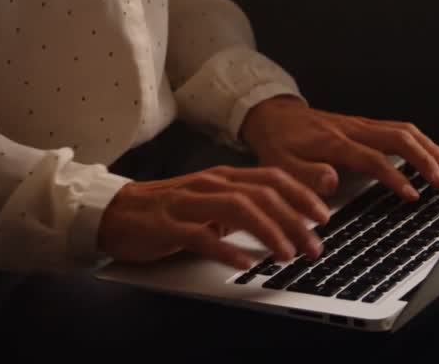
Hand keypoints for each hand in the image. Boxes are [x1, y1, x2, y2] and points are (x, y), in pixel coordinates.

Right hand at [97, 165, 330, 269]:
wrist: (115, 212)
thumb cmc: (165, 211)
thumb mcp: (209, 204)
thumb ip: (240, 208)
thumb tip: (281, 221)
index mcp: (222, 177)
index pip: (271, 177)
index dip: (301, 195)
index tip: (323, 216)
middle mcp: (209, 184)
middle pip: (262, 194)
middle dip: (294, 220)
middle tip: (314, 246)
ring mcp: (188, 203)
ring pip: (238, 209)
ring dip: (269, 231)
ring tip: (287, 254)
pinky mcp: (168, 225)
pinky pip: (201, 235)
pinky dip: (226, 248)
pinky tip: (243, 261)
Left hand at [239, 96, 438, 200]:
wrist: (272, 116)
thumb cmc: (278, 145)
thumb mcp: (279, 165)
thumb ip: (304, 175)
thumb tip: (331, 182)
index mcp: (332, 141)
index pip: (371, 158)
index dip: (394, 177)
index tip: (413, 195)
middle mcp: (351, 128)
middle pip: (397, 137)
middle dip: (424, 159)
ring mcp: (361, 124)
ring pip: (403, 130)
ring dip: (429, 148)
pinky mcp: (365, 124)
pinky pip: (399, 128)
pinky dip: (422, 140)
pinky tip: (437, 153)